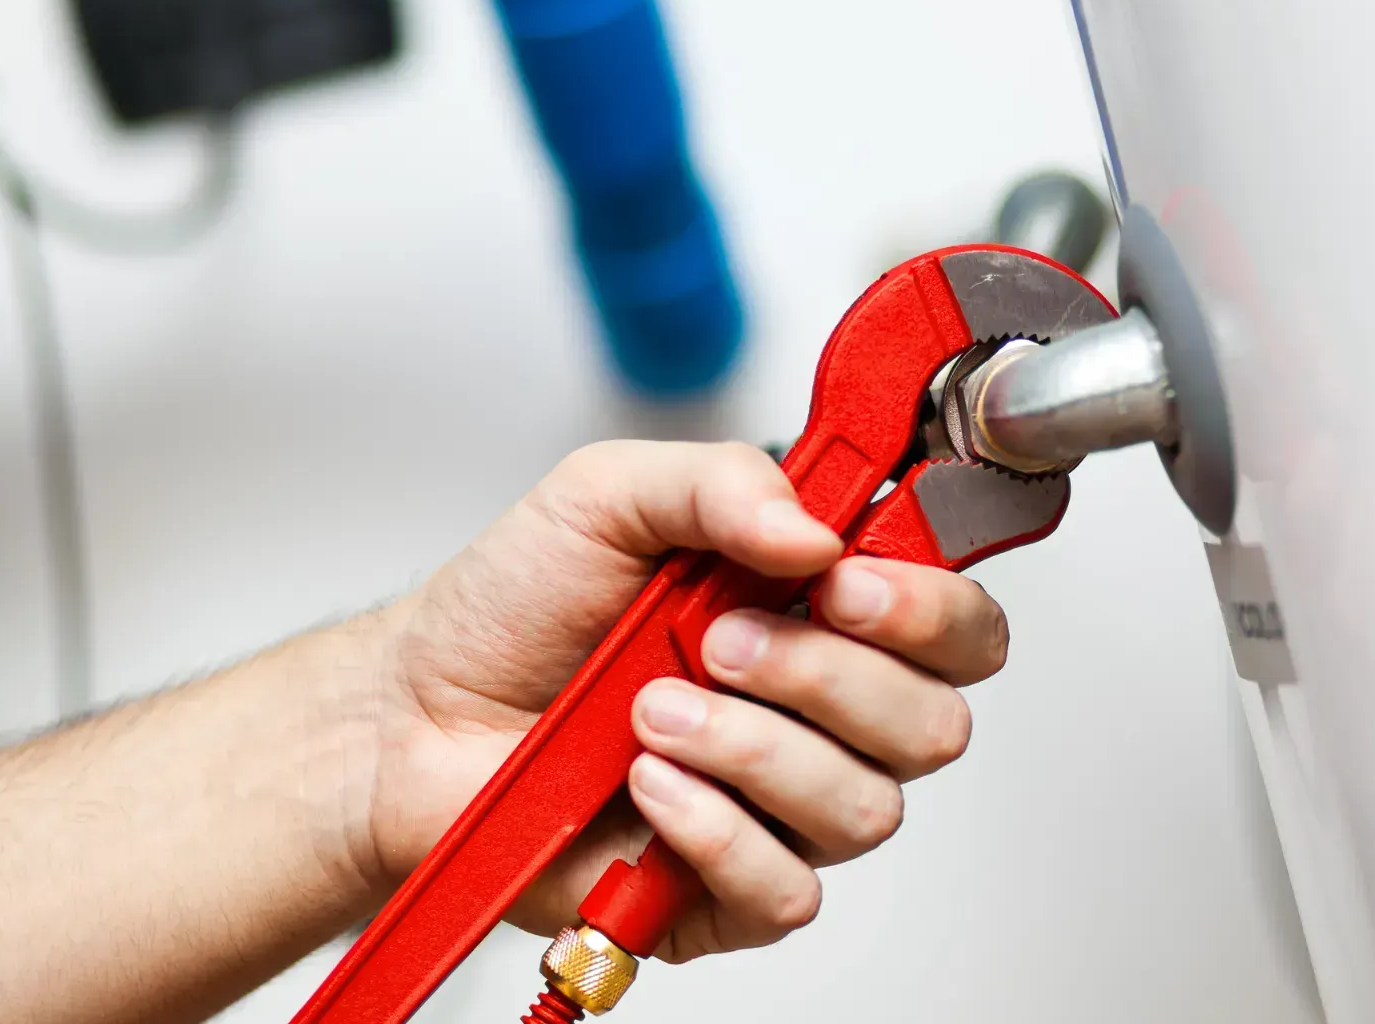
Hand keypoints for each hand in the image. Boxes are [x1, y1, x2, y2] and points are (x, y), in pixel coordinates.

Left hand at [358, 441, 1008, 961]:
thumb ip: (722, 483)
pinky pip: (788, 890)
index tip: (846, 583)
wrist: (416, 713)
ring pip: (866, 807)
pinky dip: (717, 833)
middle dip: (828, 677)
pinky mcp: (728, 890)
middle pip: (933, 723)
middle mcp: (821, 711)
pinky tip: (649, 791)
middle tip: (720, 641)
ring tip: (653, 713)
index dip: (931, 611)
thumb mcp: (608, 494)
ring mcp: (781, 806)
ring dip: (755, 751)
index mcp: (823, 610)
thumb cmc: (517, 608)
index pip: (957, 626)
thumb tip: (819, 532)